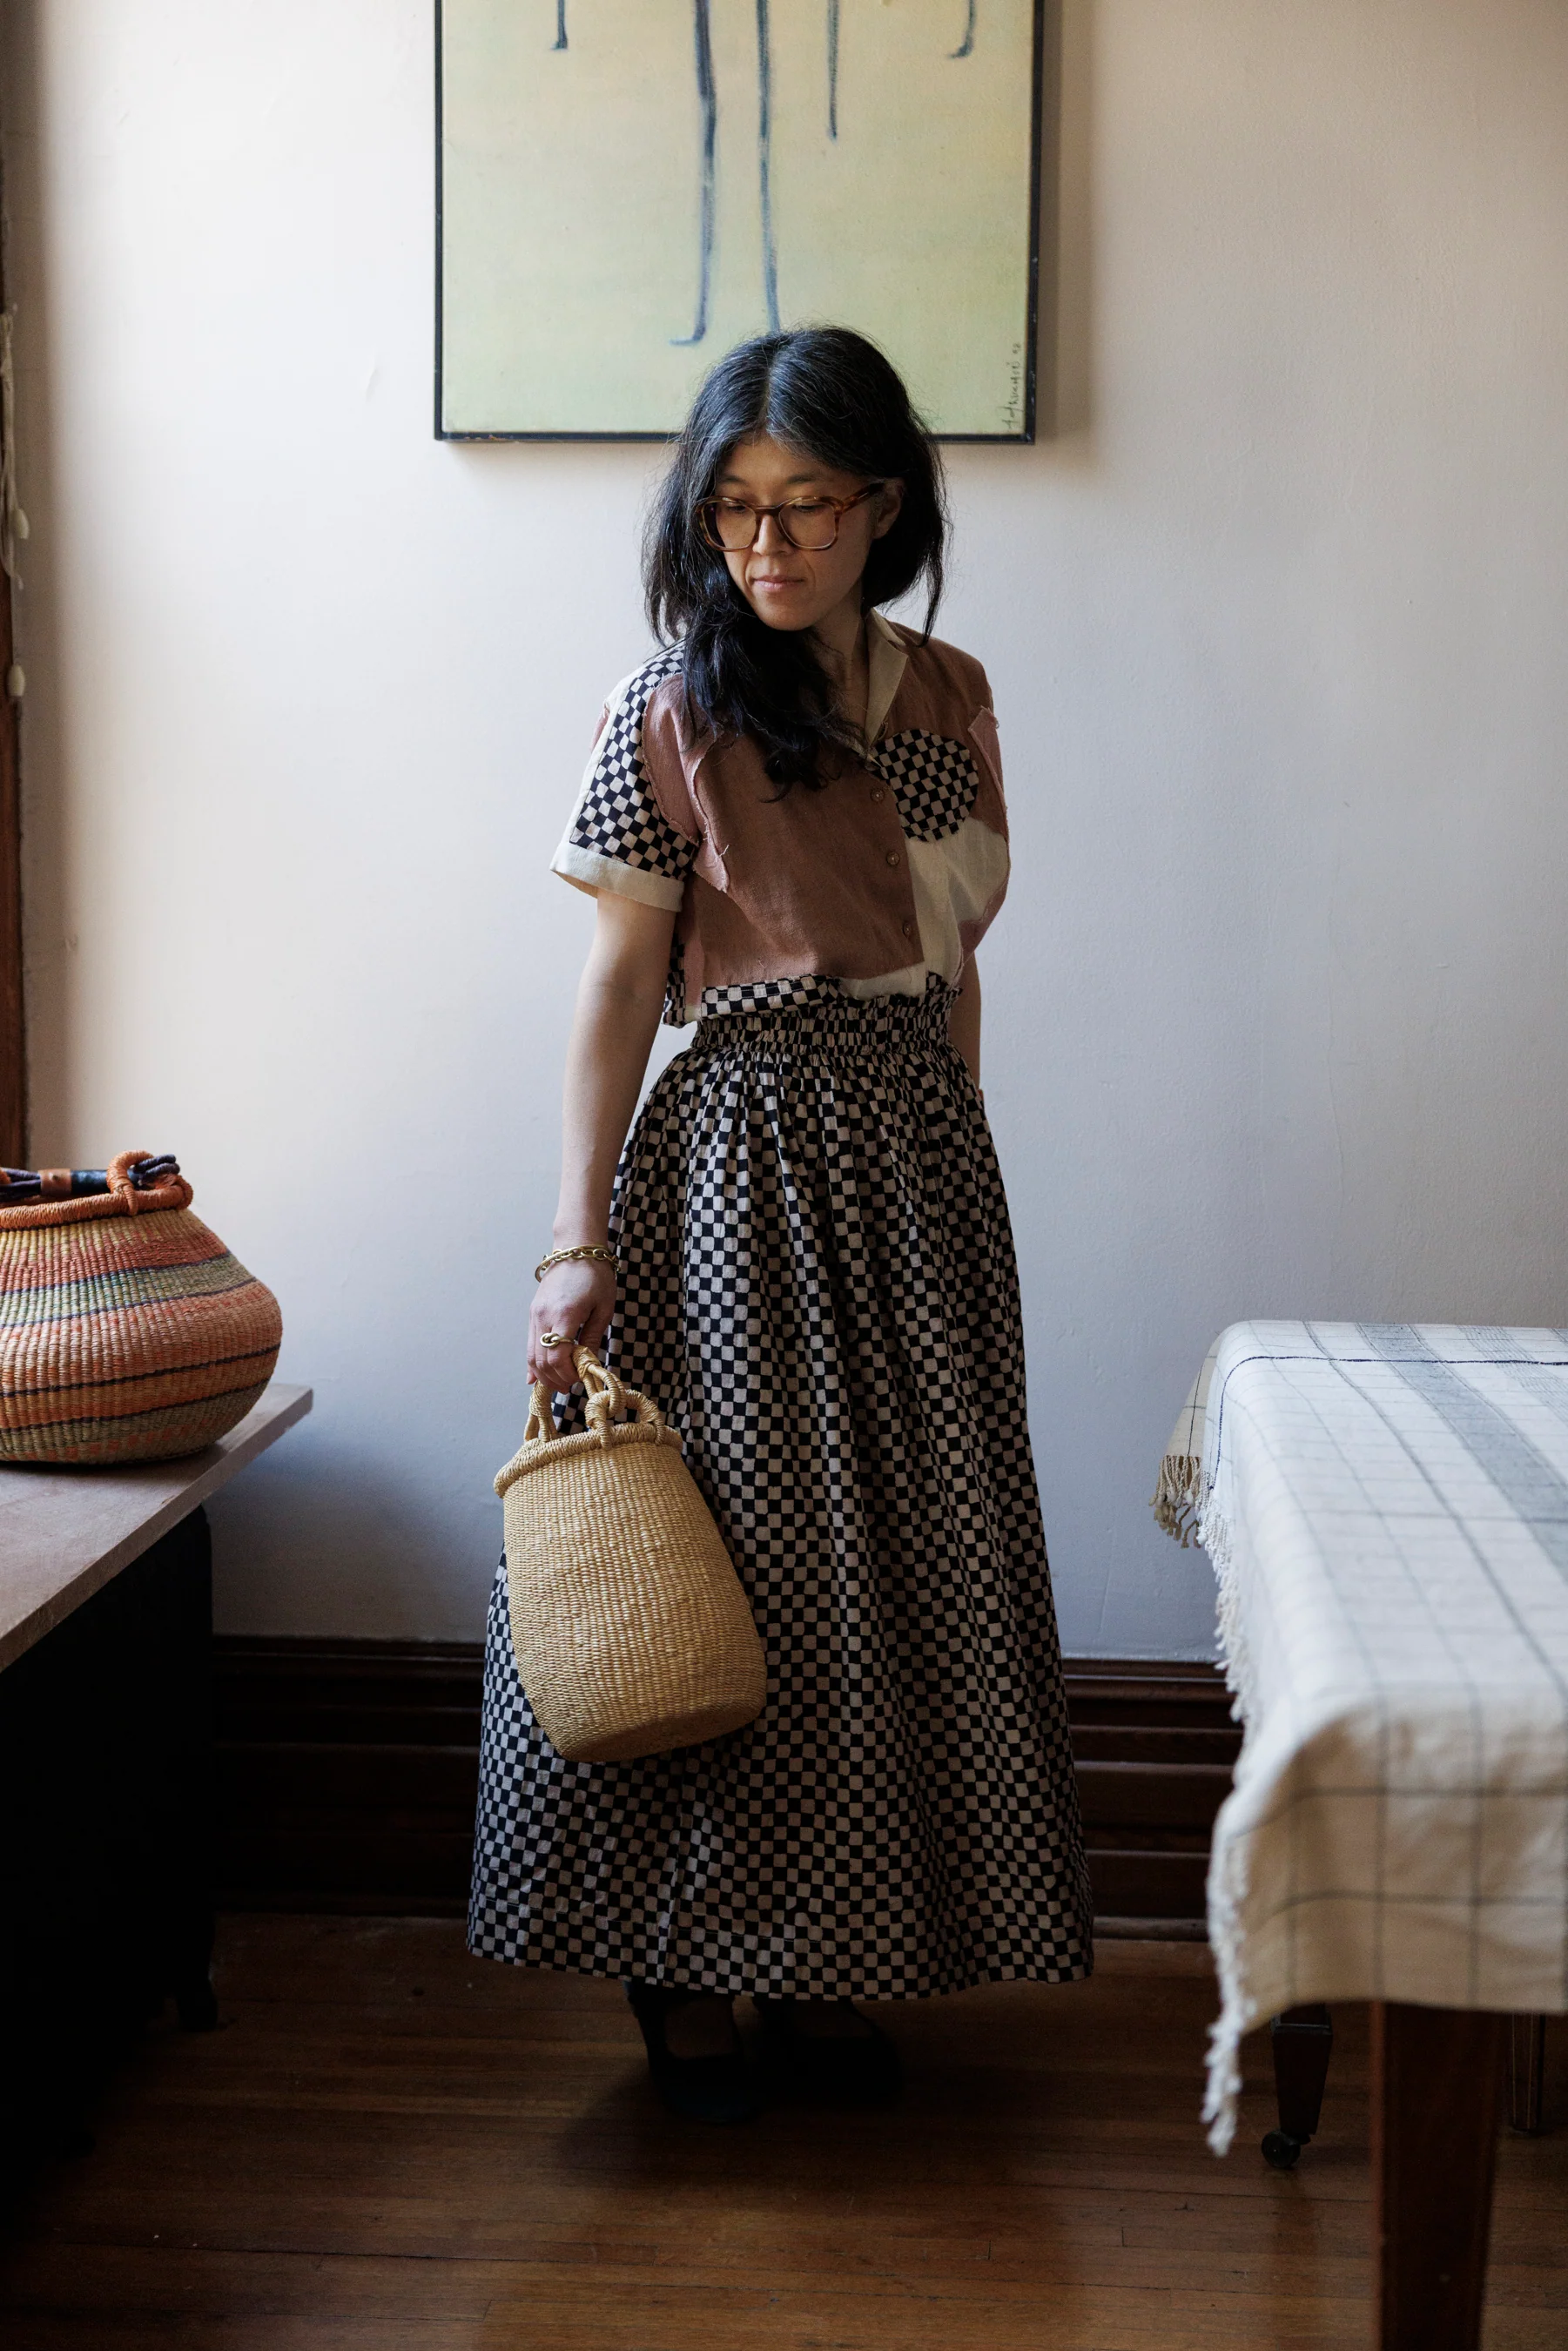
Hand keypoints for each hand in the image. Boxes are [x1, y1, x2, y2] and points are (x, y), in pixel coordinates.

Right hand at [528, 1256, 617, 1393]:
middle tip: (570, 1387)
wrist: (576, 1248)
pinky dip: (534, 1362)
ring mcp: (535, 1314)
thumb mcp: (603, 1309)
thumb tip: (588, 1365)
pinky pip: (530, 1343)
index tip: (579, 1379)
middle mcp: (544, 1316)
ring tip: (558, 1383)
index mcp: (564, 1314)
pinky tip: (536, 1377)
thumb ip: (592, 1338)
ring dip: (543, 1374)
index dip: (566, 1374)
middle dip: (555, 1378)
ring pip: (531, 1354)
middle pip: (541, 1360)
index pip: (557, 1356)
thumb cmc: (596, 1276)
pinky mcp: (533, 1312)